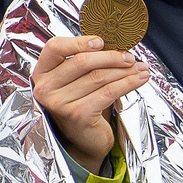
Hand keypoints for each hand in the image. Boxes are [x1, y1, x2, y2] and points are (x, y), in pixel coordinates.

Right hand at [33, 34, 148, 173]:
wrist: (83, 141)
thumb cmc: (80, 105)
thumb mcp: (74, 81)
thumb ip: (83, 63)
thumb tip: (114, 45)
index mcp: (41, 73)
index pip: (54, 47)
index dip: (79, 41)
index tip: (102, 41)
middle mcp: (45, 88)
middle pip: (81, 61)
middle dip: (111, 57)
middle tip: (130, 57)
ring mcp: (60, 103)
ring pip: (98, 77)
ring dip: (124, 70)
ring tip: (140, 68)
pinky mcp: (78, 115)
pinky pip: (108, 92)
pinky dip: (127, 84)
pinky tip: (139, 80)